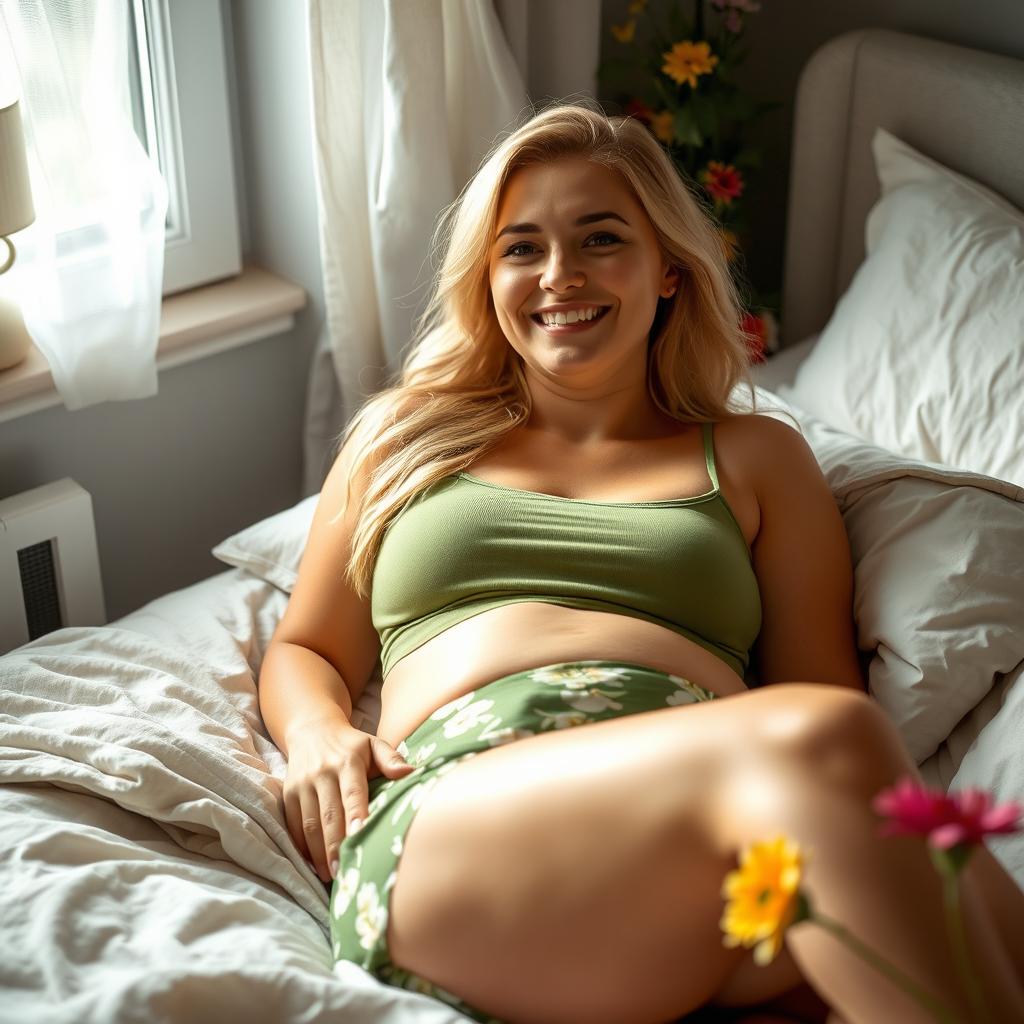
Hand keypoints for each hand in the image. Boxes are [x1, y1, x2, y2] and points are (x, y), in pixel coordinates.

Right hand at [282, 722, 414, 883]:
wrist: (312, 730)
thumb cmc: (351, 745)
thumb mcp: (373, 744)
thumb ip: (391, 759)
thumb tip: (411, 772)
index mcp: (348, 762)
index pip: (353, 793)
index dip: (356, 815)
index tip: (360, 836)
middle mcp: (323, 773)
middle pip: (330, 814)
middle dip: (336, 845)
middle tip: (344, 872)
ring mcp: (303, 784)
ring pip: (309, 823)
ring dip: (318, 852)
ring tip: (329, 874)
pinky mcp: (288, 793)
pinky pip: (294, 823)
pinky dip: (302, 845)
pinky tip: (312, 862)